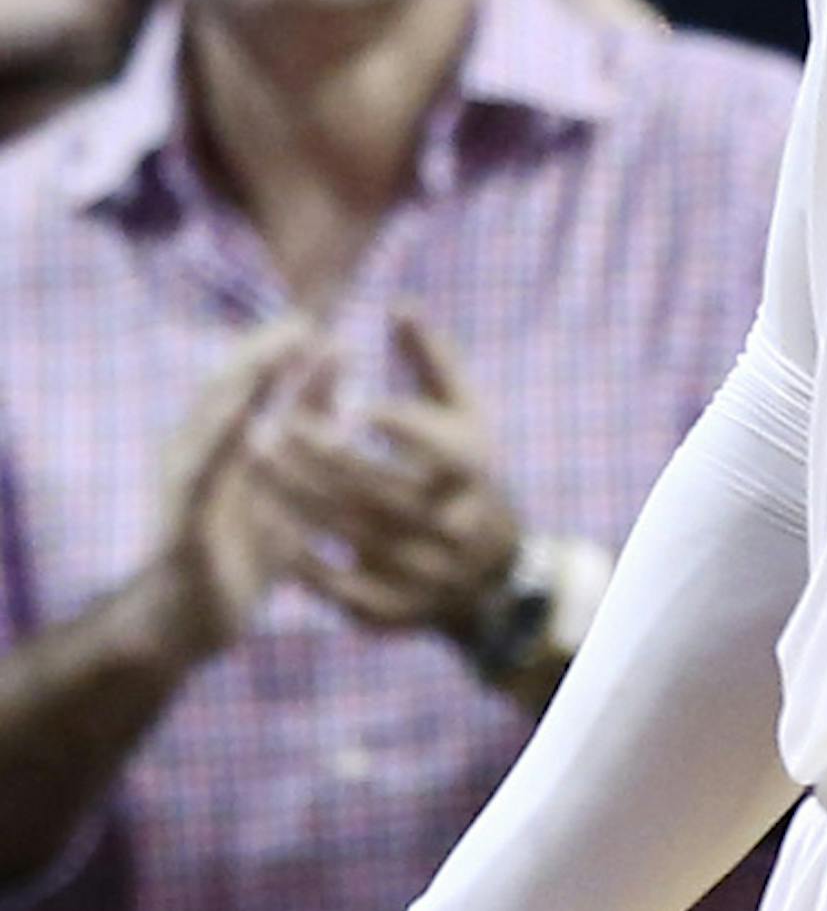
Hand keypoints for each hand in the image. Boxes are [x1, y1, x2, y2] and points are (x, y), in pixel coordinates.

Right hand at [152, 326, 323, 665]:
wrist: (184, 624)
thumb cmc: (240, 548)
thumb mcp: (286, 480)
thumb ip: (308, 419)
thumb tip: (338, 353)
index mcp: (220, 440)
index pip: (244, 377)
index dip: (275, 346)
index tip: (312, 320)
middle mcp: (195, 452)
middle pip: (223, 387)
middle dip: (261, 353)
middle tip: (301, 326)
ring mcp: (184, 487)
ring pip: (207, 425)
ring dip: (241, 389)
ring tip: (272, 357)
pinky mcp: (183, 526)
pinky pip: (199, 483)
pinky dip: (219, 450)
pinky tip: (245, 428)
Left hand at [274, 310, 523, 646]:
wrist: (489, 572)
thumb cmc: (465, 469)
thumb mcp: (463, 409)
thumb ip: (431, 356)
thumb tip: (398, 301)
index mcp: (473, 468)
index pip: (427, 438)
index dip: (385, 417)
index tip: (341, 393)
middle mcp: (456, 525)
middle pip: (377, 487)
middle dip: (319, 455)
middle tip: (271, 427)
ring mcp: (426, 574)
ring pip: (351, 534)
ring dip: (297, 498)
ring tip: (254, 463)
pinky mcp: (395, 610)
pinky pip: (341, 587)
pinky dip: (304, 558)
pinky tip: (269, 525)